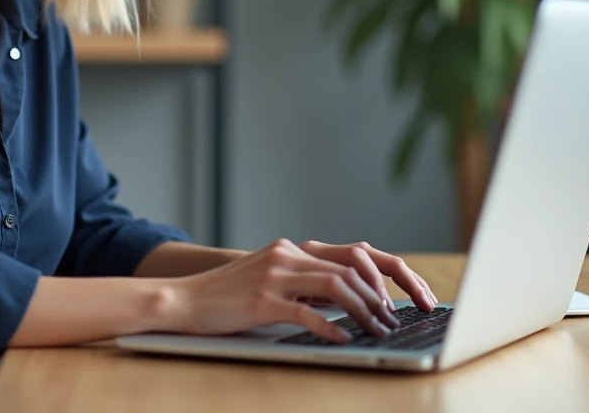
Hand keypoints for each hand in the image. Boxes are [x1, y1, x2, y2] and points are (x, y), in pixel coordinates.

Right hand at [169, 238, 400, 343]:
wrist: (184, 299)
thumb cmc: (229, 296)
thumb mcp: (271, 279)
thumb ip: (303, 282)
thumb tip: (348, 298)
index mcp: (291, 249)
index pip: (353, 253)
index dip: (385, 273)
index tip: (404, 296)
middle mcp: (286, 255)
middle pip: (350, 267)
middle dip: (381, 294)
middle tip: (396, 318)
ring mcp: (274, 276)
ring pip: (335, 286)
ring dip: (363, 310)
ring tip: (378, 330)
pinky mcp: (262, 302)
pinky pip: (306, 314)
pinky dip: (330, 327)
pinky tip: (344, 339)